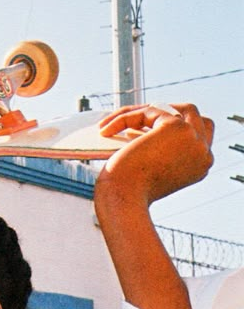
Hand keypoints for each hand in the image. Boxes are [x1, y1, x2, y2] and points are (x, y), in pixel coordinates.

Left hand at [97, 103, 213, 206]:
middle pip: (192, 114)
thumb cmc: (129, 192)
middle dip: (165, 111)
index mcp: (200, 165)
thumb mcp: (148, 170)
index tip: (144, 130)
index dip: (171, 126)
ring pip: (170, 107)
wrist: (125, 201)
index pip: (197, 133)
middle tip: (135, 117)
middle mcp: (203, 151)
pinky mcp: (176, 127)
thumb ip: (157, 150)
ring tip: (115, 121)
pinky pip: (147, 111)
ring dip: (141, 111)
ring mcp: (194, 138)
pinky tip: (105, 129)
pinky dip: (124, 118)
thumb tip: (143, 131)